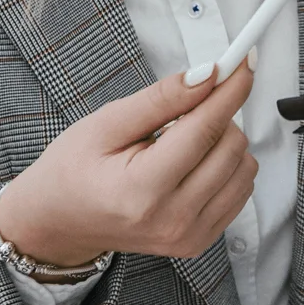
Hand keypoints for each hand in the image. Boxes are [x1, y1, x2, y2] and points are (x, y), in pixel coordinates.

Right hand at [0, 60, 258, 266]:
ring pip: (244, 168)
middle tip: (184, 111)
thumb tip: (207, 75)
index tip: (244, 62)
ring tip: (181, 142)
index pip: (204, 131)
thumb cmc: (73, 170)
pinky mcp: (200, 241)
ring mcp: (189, 236)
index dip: (228, 92)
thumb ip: (161, 99)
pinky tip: (193, 164)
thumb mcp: (105, 123)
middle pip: (230, 148)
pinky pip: (241, 190)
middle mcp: (172, 220)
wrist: (59, 222)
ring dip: (224, 142)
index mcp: (141, 191)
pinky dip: (226, 167)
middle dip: (217, 115)